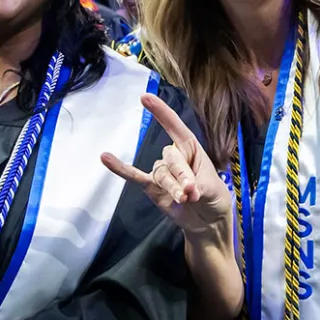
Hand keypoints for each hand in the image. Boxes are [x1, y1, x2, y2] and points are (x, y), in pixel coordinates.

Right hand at [101, 93, 232, 239]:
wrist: (207, 222)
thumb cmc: (214, 198)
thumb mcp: (213, 189)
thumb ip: (198, 186)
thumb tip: (185, 190)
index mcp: (191, 148)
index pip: (175, 126)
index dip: (161, 112)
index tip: (144, 97)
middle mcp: (174, 156)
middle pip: (170, 157)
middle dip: (182, 175)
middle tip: (193, 192)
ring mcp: (162, 171)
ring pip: (160, 173)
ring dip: (172, 187)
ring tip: (185, 200)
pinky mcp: (152, 187)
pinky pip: (134, 176)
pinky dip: (120, 169)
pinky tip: (106, 158)